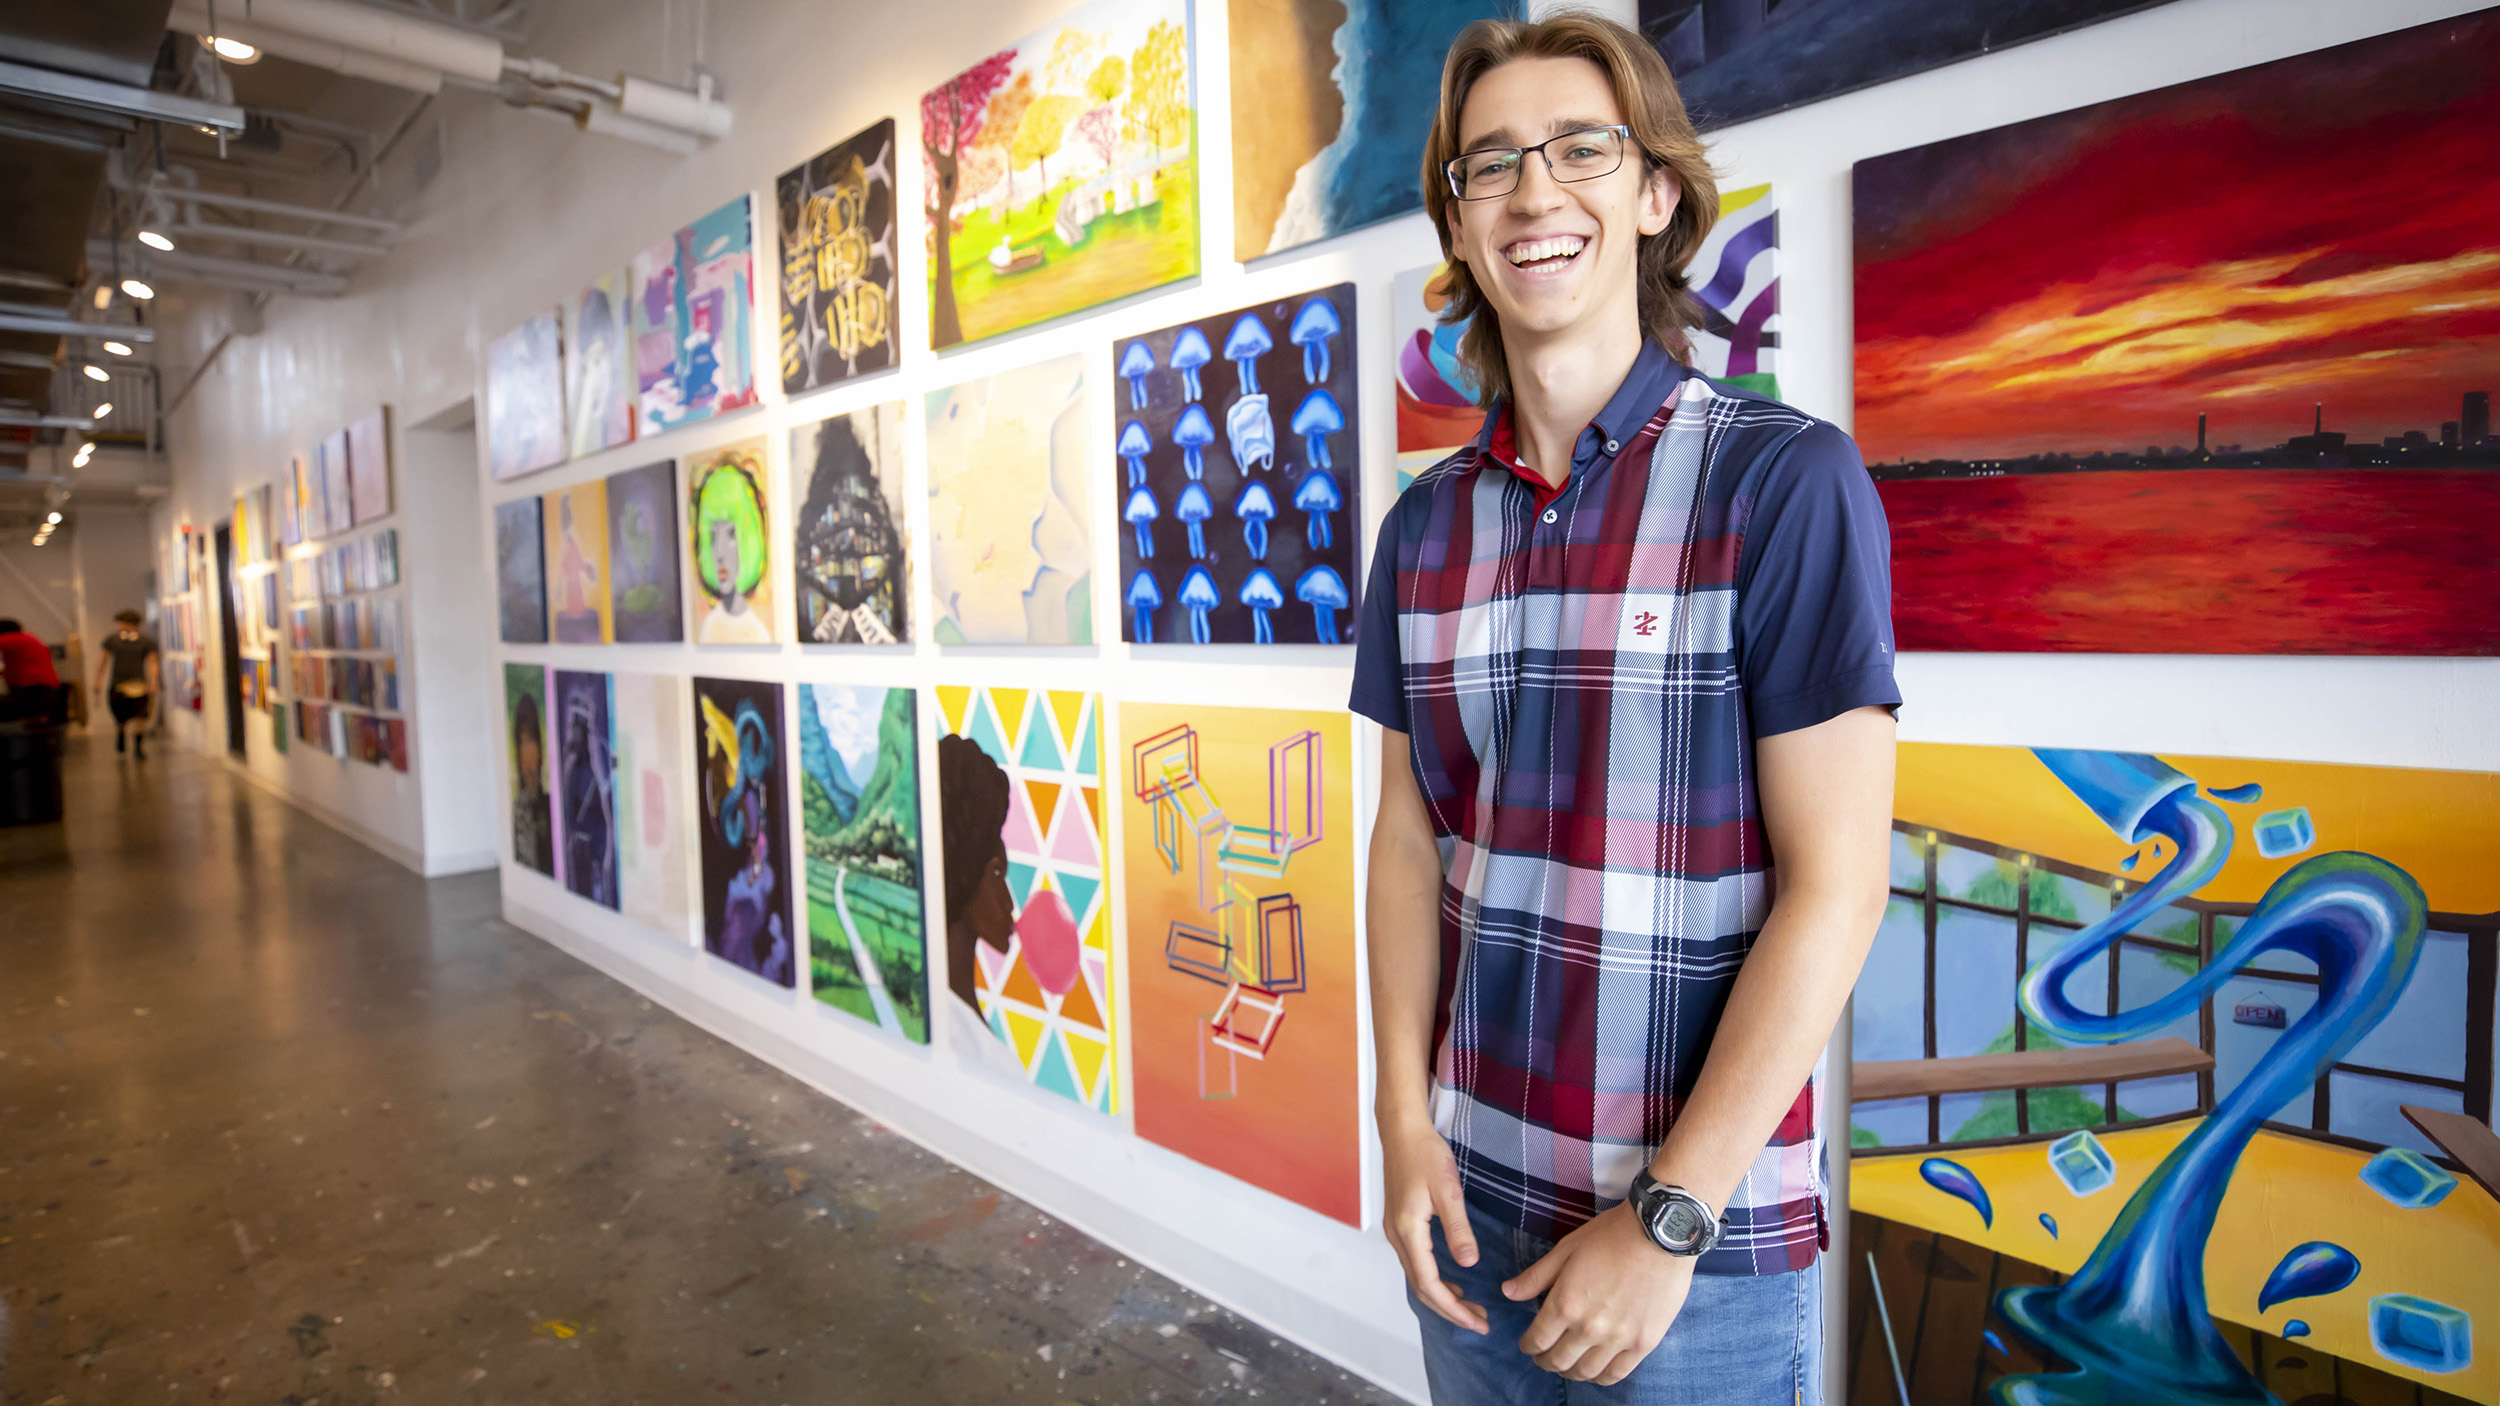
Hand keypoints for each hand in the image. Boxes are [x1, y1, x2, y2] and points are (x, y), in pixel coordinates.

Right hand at [1380, 1112, 1486, 1333]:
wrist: (1401, 1130)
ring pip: (1417, 1277)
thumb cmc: (1424, 1154)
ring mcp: (1395, 1231)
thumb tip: (1469, 1264)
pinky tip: (1453, 1280)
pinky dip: (1434, 1280)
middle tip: (1479, 1322)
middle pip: (1421, 1288)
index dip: (1454, 1309)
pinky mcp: (1400, 1224)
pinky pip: (1415, 1264)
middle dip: (1450, 1310)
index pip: (1430, 1284)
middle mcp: (1397, 1237)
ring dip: (1442, 1297)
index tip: (1477, 1322)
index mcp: (1409, 1231)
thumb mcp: (1447, 1190)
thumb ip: (1458, 1228)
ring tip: (1471, 1307)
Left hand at [1503, 1203, 1694, 1383]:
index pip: (1537, 1340)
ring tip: (1569, 1364)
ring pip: (1586, 1373)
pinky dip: (1600, 1378)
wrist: (1659, 1235)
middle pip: (1558, 1361)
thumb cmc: (1611, 1236)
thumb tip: (1507, 1292)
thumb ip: (1535, 1277)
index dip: (1528, 1346)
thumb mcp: (1566, 1249)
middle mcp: (1589, 1328)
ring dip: (1571, 1372)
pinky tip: (1595, 1370)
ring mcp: (1618, 1339)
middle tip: (1544, 1356)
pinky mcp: (1643, 1343)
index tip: (1528, 1344)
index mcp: (1565, 1304)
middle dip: (1545, 1361)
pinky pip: (1616, 1374)